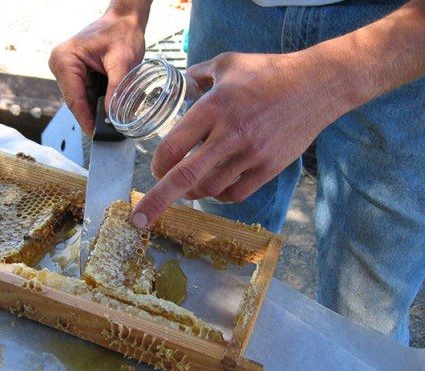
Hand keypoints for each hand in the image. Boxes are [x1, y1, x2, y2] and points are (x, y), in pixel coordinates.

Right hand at [48, 6, 146, 134]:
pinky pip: (85, 95)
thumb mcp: (123, 62)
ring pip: (81, 101)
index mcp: (65, 59)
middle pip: (76, 102)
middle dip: (93, 116)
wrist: (125, 20)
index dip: (86, 119)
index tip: (96, 136)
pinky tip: (110, 106)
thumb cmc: (122, 33)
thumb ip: (117, 90)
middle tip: (109, 133)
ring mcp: (66, 70)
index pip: (74, 99)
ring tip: (113, 120)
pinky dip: (98, 102)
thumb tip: (113, 117)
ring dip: (96, 109)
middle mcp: (60, 65)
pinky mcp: (75, 74)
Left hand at [131, 51, 352, 228]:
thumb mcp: (227, 63)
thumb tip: (180, 82)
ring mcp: (251, 154)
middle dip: (157, 201)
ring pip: (209, 189)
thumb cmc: (269, 72)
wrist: (318, 84)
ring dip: (191, 193)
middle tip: (140, 218)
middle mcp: (230, 134)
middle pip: (185, 177)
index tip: (153, 171)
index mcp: (214, 107)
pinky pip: (235, 194)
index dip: (157, 165)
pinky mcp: (269, 168)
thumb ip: (197, 75)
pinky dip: (219, 194)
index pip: (173, 147)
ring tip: (187, 187)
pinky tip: (215, 185)